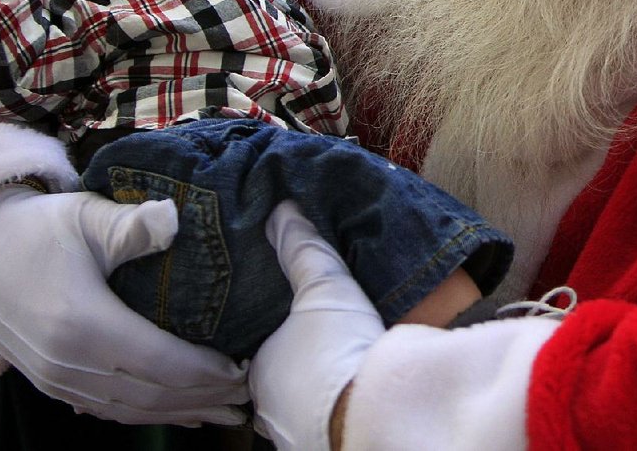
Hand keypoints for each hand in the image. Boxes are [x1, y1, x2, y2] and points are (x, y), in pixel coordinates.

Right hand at [0, 184, 248, 425]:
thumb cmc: (41, 229)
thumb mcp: (87, 217)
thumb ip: (133, 224)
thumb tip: (174, 217)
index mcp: (83, 323)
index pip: (159, 361)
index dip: (204, 372)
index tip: (243, 370)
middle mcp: (70, 363)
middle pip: (151, 394)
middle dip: (204, 399)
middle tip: (246, 398)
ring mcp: (58, 379)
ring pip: (131, 410)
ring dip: (180, 413)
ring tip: (223, 413)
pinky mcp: (53, 382)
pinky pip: (108, 410)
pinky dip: (148, 414)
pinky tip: (176, 413)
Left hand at [249, 201, 384, 449]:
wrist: (377, 413)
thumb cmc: (338, 349)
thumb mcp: (322, 286)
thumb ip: (301, 250)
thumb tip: (281, 210)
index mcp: (258, 374)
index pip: (260, 350)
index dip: (280, 335)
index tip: (300, 323)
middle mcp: (271, 412)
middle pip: (282, 381)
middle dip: (299, 365)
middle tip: (324, 343)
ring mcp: (299, 438)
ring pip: (305, 406)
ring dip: (320, 389)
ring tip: (345, 365)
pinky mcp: (334, 449)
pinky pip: (330, 422)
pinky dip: (341, 407)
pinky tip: (359, 391)